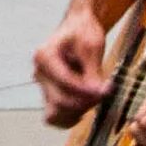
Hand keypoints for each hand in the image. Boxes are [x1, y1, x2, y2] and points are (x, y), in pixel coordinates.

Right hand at [32, 11, 112, 125]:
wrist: (77, 27)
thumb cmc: (84, 32)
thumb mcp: (92, 46)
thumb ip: (93, 72)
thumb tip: (99, 93)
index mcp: (44, 55)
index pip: (64, 81)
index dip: (85, 90)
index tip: (106, 90)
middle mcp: (39, 72)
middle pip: (59, 100)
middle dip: (84, 101)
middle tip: (104, 93)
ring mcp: (42, 86)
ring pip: (54, 113)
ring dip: (77, 111)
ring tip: (93, 99)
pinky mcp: (49, 95)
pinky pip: (53, 117)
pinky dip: (69, 117)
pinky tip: (84, 107)